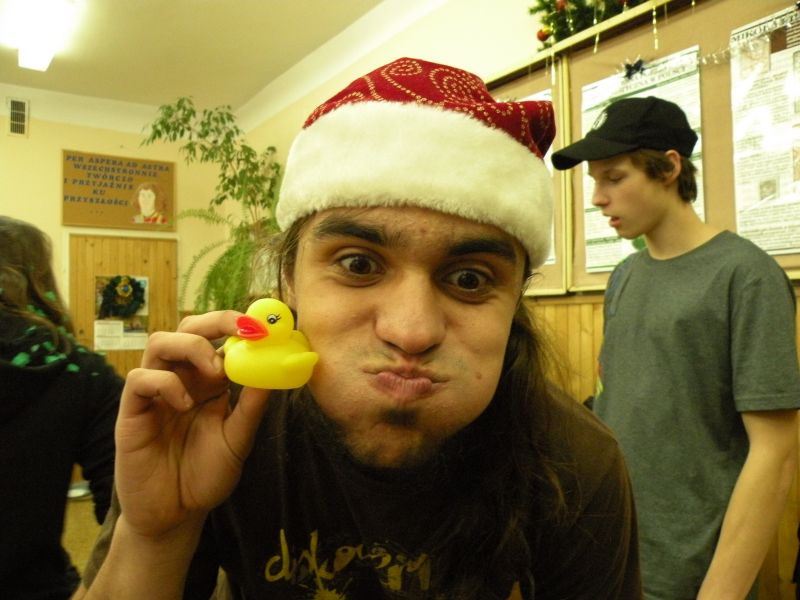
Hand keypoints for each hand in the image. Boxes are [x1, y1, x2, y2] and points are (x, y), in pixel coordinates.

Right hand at [113, 310, 269, 539]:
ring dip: (191, 347)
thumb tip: (274, 370)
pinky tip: (185, 406)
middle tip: (244, 331)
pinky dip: (165, 384)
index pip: (217, 337)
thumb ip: (251, 407)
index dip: (238, 325)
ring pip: (159, 343)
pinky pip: (140, 380)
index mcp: (207, 382)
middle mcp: (180, 379)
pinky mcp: (132, 412)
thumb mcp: (237, 439)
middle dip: (215, 321)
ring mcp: (155, 393)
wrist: (175, 516)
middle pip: (187, 328)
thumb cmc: (205, 475)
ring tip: (215, 374)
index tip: (264, 327)